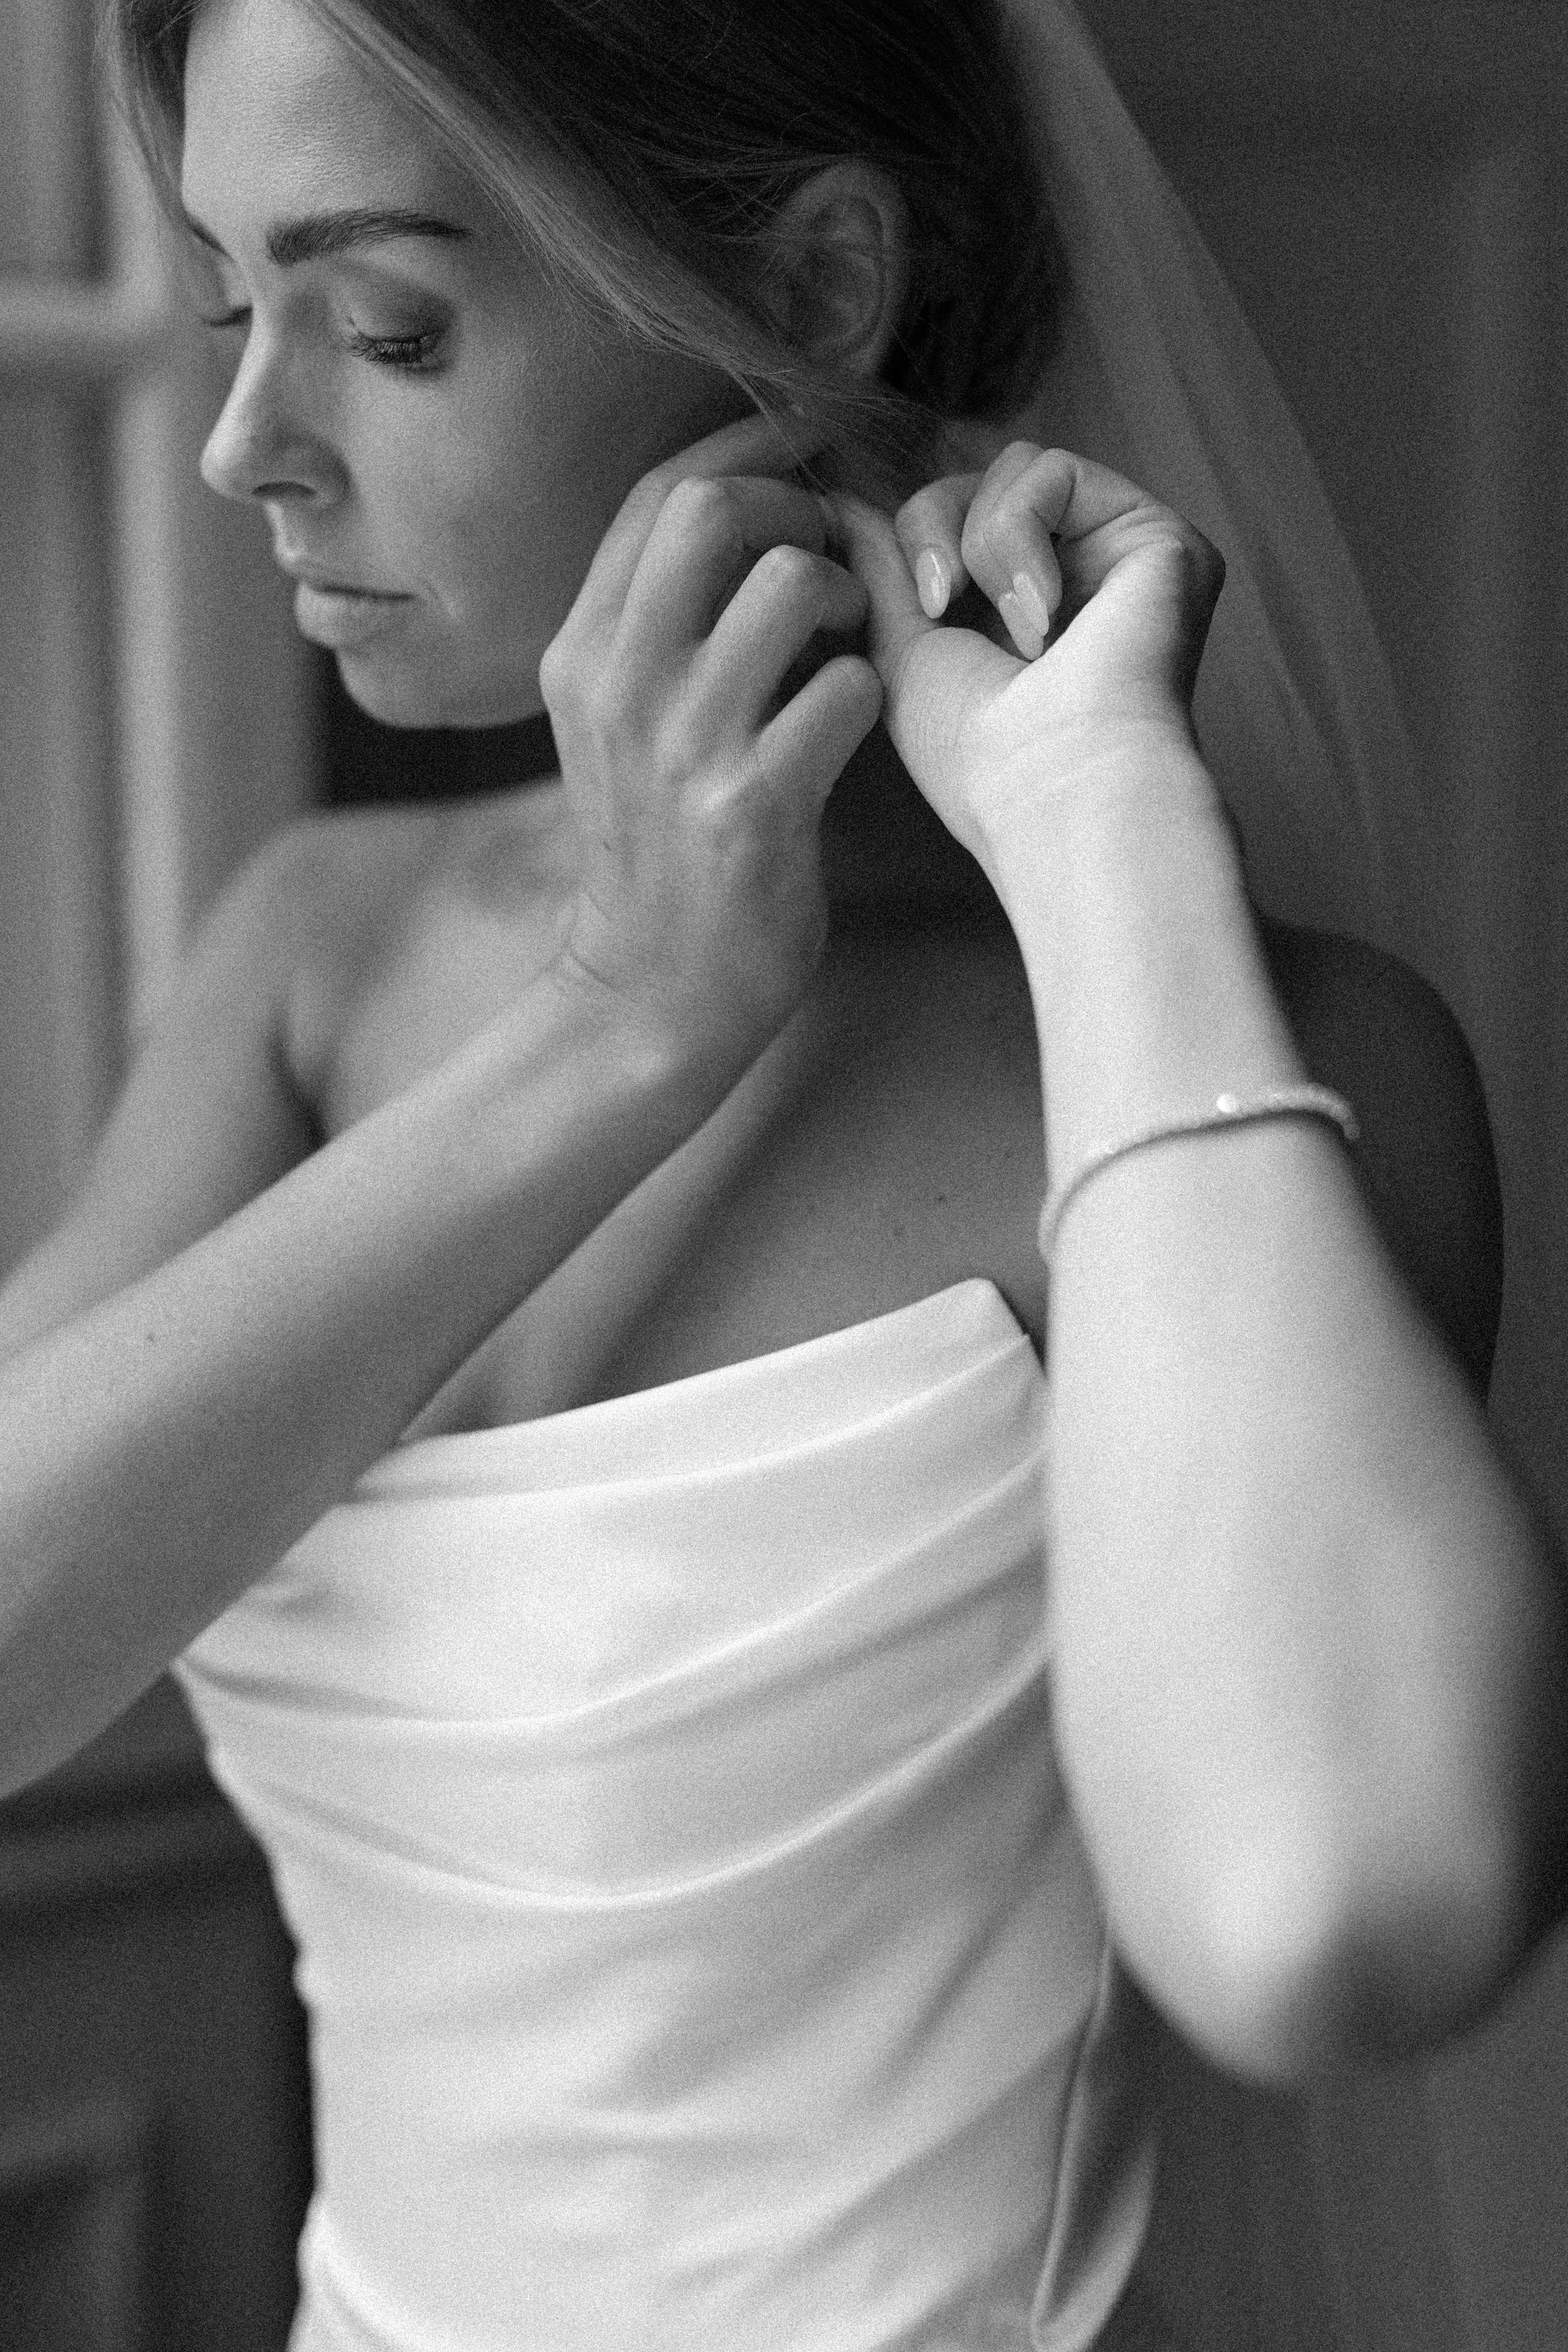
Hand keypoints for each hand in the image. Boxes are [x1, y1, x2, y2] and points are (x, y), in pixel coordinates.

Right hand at [540, 413, 882, 1085]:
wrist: (650, 993)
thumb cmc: (657, 849)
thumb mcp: (619, 725)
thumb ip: (658, 627)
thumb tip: (745, 519)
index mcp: (581, 653)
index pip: (658, 493)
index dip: (747, 443)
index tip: (812, 435)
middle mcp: (619, 684)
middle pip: (713, 510)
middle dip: (798, 507)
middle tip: (838, 553)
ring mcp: (684, 745)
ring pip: (791, 585)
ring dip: (849, 597)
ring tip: (853, 642)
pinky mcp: (752, 807)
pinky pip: (847, 691)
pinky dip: (872, 691)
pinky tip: (860, 722)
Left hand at [830, 443, 1225, 866]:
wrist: (1054, 792)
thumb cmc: (976, 758)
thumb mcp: (903, 653)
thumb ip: (881, 569)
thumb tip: (840, 502)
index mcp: (1027, 611)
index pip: (958, 517)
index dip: (918, 544)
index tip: (921, 612)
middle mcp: (1086, 579)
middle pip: (982, 480)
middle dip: (937, 530)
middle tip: (943, 608)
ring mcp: (1126, 557)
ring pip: (1015, 468)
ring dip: (981, 543)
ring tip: (1014, 630)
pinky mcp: (1162, 538)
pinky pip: (1053, 472)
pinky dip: (1020, 537)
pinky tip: (1046, 615)